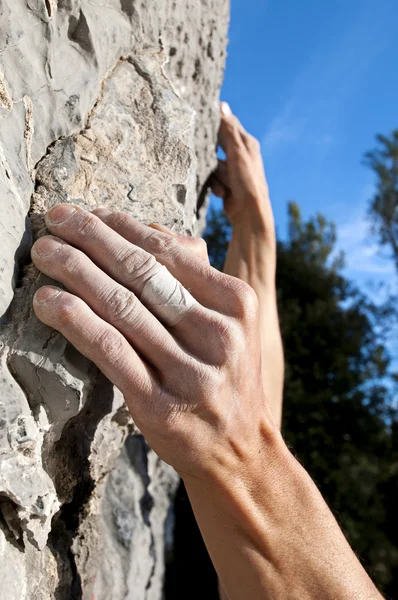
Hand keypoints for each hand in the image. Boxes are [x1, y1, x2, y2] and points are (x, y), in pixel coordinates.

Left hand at [31, 205, 279, 480]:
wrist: (240, 451)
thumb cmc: (225, 376)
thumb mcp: (230, 323)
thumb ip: (195, 279)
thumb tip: (144, 233)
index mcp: (237, 303)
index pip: (169, 252)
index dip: (122, 227)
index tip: (89, 211)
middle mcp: (218, 334)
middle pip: (143, 273)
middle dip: (93, 239)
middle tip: (56, 218)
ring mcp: (191, 372)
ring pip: (122, 307)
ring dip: (75, 272)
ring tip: (45, 252)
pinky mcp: (160, 406)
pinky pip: (111, 352)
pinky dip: (76, 322)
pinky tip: (49, 302)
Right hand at [211, 103, 272, 231]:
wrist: (249, 212)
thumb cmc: (247, 181)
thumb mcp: (237, 152)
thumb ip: (228, 130)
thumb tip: (221, 105)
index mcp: (247, 143)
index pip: (228, 125)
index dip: (215, 121)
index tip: (201, 118)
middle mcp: (241, 155)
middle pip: (218, 146)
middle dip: (211, 154)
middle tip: (205, 156)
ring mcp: (233, 171)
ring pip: (213, 165)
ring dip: (215, 176)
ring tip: (223, 184)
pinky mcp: (227, 184)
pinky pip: (214, 179)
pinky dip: (216, 186)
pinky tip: (222, 193)